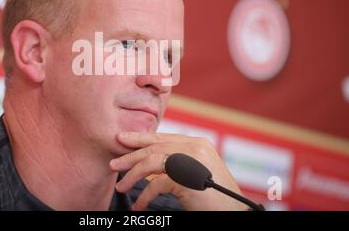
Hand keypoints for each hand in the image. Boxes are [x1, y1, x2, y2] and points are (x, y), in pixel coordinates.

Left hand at [109, 131, 247, 210]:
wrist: (234, 211)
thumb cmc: (214, 195)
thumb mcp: (195, 171)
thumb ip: (178, 161)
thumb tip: (149, 159)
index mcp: (196, 143)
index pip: (162, 137)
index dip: (140, 138)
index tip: (122, 139)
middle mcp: (194, 147)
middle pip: (154, 147)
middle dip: (131, 155)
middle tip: (114, 163)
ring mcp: (192, 161)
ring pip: (152, 161)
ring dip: (132, 175)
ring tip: (121, 186)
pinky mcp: (187, 179)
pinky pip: (157, 184)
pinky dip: (145, 196)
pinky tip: (139, 205)